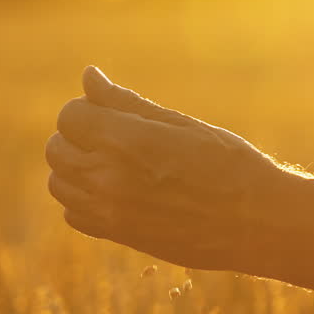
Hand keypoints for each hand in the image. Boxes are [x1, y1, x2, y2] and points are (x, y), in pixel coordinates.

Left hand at [45, 67, 284, 269]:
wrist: (257, 221)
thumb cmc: (228, 163)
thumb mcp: (179, 123)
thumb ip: (126, 102)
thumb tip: (89, 77)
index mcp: (127, 141)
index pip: (70, 117)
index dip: (85, 110)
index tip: (109, 112)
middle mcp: (111, 178)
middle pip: (56, 149)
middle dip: (76, 136)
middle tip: (111, 135)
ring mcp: (112, 212)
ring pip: (59, 184)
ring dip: (74, 168)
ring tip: (111, 163)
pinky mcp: (119, 236)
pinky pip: (74, 215)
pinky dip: (82, 200)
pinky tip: (112, 191)